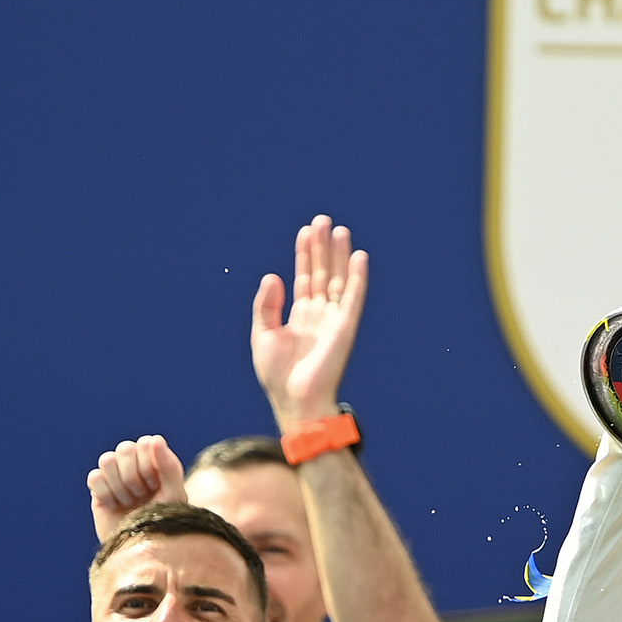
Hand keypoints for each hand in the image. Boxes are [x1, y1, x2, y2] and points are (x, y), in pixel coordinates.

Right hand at [87, 435, 187, 543]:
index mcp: (155, 462)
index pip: (145, 443)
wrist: (142, 551)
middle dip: (134, 475)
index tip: (155, 485)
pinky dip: (106, 493)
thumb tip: (156, 439)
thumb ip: (169, 467)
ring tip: (129, 501)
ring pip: (107, 459)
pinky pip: (95, 477)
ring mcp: (115, 476)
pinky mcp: (99, 490)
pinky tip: (114, 505)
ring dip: (120, 484)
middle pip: (125, 448)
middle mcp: (135, 465)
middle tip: (141, 495)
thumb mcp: (174, 496)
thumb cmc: (164, 522)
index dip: (149, 463)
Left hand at [252, 216, 368, 430]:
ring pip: (338, 280)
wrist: (294, 400)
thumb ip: (266, 305)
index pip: (305, 278)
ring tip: (338, 229)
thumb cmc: (277, 376)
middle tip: (322, 221)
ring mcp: (334, 320)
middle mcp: (319, 315)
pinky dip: (358, 277)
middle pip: (322, 274)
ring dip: (339, 255)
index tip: (305, 231)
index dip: (305, 255)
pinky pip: (353, 298)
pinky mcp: (345, 328)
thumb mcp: (262, 334)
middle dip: (322, 248)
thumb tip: (274, 276)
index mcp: (301, 317)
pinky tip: (359, 257)